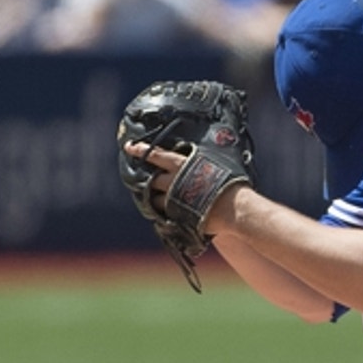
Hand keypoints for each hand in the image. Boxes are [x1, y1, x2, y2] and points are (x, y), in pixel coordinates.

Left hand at [123, 141, 242, 235]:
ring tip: (156, 200)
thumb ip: (201, 163)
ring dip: (153, 199)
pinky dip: (164, 213)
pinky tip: (168, 214)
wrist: (233, 207)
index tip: (129, 147)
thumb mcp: (215, 164)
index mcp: (181, 165)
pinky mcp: (176, 215)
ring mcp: (172, 199)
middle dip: (145, 179)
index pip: (156, 154)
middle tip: (139, 179)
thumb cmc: (230, 184)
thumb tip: (198, 160)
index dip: (141, 150)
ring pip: (154, 199)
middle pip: (151, 179)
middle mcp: (173, 181)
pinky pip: (164, 214)